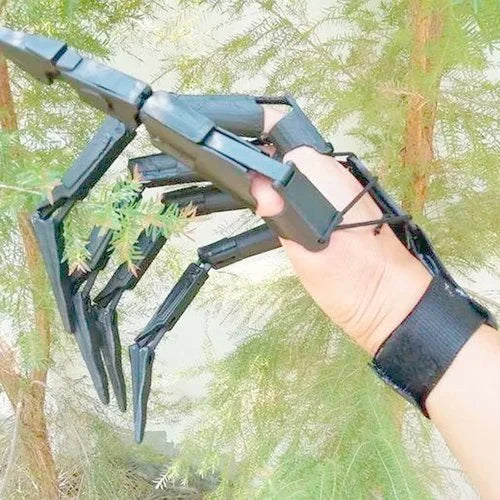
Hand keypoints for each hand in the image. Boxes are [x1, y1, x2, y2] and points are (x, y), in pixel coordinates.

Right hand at [251, 108, 431, 354]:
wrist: (393, 304)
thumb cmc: (356, 285)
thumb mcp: (310, 257)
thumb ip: (284, 219)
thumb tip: (260, 187)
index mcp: (333, 184)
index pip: (289, 154)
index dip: (266, 171)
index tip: (259, 198)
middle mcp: (343, 179)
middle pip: (297, 162)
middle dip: (278, 183)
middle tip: (275, 218)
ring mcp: (349, 191)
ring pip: (307, 177)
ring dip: (291, 195)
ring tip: (290, 227)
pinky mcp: (351, 205)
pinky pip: (319, 192)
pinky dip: (305, 205)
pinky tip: (306, 230)